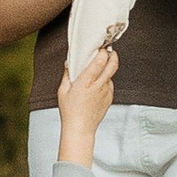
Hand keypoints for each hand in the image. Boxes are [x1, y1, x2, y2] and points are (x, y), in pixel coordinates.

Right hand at [55, 39, 117, 162]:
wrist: (80, 129)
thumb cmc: (69, 111)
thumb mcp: (63, 91)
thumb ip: (67, 75)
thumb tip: (69, 63)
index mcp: (86, 82)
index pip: (100, 61)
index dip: (102, 52)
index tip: (100, 47)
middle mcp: (98, 86)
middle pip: (113, 65)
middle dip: (113, 55)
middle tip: (109, 51)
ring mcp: (106, 92)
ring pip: (111, 75)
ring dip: (108, 69)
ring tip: (99, 69)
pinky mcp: (109, 99)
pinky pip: (110, 85)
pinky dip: (106, 80)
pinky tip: (97, 84)